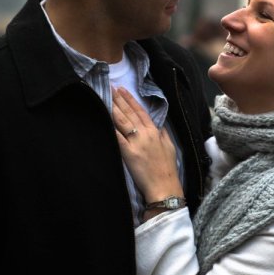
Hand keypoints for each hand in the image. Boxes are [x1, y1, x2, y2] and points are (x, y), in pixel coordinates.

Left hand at [112, 87, 183, 202]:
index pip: (141, 111)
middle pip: (130, 113)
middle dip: (119, 100)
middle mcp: (145, 134)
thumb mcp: (169, 147)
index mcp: (155, 132)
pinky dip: (111, 128)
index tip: (123, 90)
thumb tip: (159, 126)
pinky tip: (104, 118)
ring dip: (114, 108)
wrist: (164, 186)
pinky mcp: (129, 153)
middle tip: (111, 88)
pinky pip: (118, 137)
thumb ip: (163, 134)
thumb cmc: (167, 169)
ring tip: (107, 98)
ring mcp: (137, 143)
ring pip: (123, 121)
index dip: (130, 100)